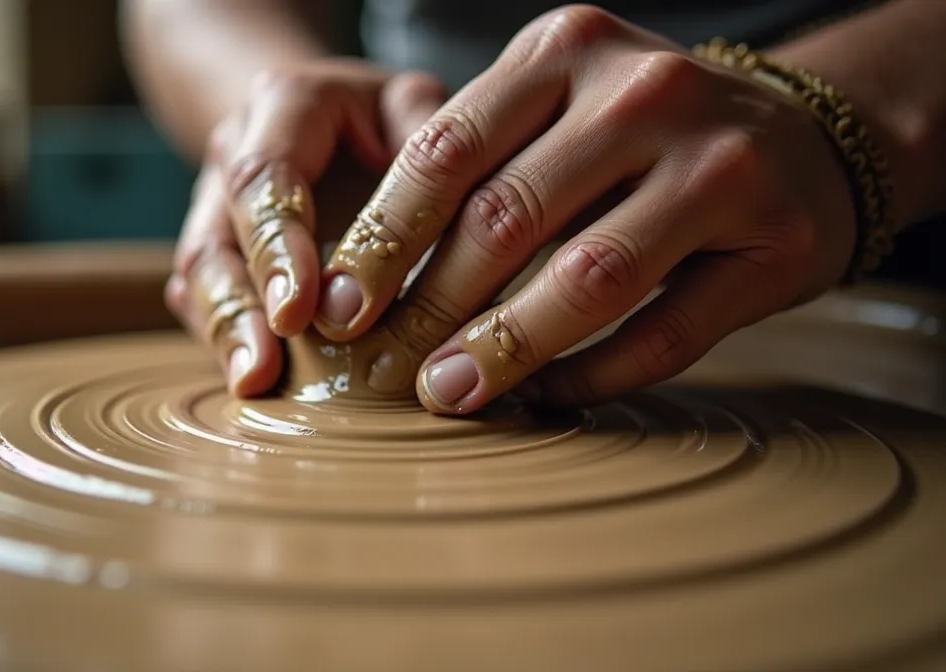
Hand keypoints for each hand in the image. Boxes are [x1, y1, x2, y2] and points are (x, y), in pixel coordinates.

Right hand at [166, 59, 446, 393]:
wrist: (334, 120)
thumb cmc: (386, 117)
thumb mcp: (415, 105)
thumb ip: (429, 140)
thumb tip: (448, 205)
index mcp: (285, 107)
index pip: (265, 177)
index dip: (277, 246)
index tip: (298, 311)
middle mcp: (234, 154)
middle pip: (218, 235)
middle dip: (239, 306)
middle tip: (262, 367)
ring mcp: (216, 208)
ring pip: (201, 274)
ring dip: (225, 333)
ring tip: (252, 383)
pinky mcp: (217, 255)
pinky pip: (203, 300)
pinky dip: (224, 341)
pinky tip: (250, 379)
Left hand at [317, 5, 858, 413]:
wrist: (804, 136)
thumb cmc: (641, 134)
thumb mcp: (557, 107)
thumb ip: (480, 169)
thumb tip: (370, 285)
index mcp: (567, 52)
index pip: (447, 151)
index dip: (382, 239)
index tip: (337, 307)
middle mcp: (642, 93)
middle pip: (508, 217)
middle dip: (430, 305)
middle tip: (380, 365)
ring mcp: (718, 165)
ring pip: (587, 276)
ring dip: (506, 348)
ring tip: (449, 392)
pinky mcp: (776, 242)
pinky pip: (663, 331)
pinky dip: (592, 374)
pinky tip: (544, 395)